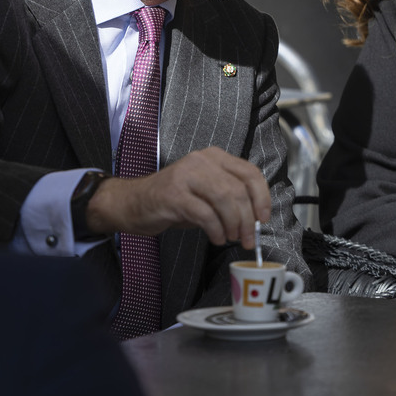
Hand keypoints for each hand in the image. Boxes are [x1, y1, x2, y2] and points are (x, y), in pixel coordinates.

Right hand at [85, 147, 271, 247]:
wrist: (132, 202)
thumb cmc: (174, 200)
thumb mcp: (206, 193)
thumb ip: (230, 198)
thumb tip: (255, 219)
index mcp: (215, 157)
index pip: (250, 173)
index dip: (262, 197)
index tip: (263, 219)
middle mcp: (202, 161)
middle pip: (239, 189)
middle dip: (248, 218)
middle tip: (248, 238)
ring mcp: (186, 175)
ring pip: (225, 199)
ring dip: (233, 224)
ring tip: (231, 238)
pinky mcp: (173, 195)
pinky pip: (205, 214)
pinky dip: (216, 230)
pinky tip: (216, 238)